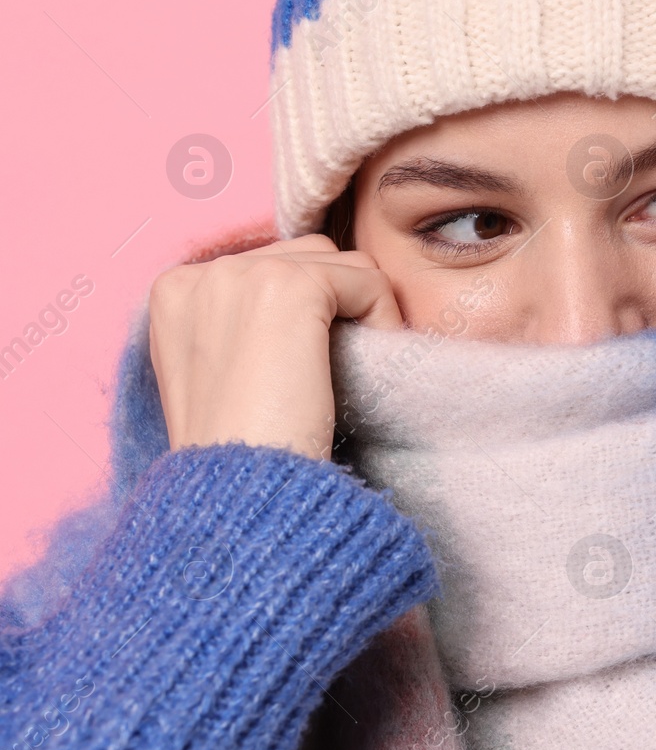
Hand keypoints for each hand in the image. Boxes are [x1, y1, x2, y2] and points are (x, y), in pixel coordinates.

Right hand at [148, 234, 401, 459]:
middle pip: (308, 255)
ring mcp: (241, 275)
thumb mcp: (227, 376)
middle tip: (349, 366)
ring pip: (343, 263)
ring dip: (364, 309)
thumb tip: (318, 299)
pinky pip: (368, 280)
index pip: (271, 266)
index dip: (311, 311)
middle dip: (339, 303)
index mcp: (175, 294)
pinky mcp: (289, 286)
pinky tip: (372, 368)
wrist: (241, 494)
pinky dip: (385, 319)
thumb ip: (247, 327)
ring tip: (358, 369)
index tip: (319, 363)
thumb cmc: (244, 454)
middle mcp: (201, 273)